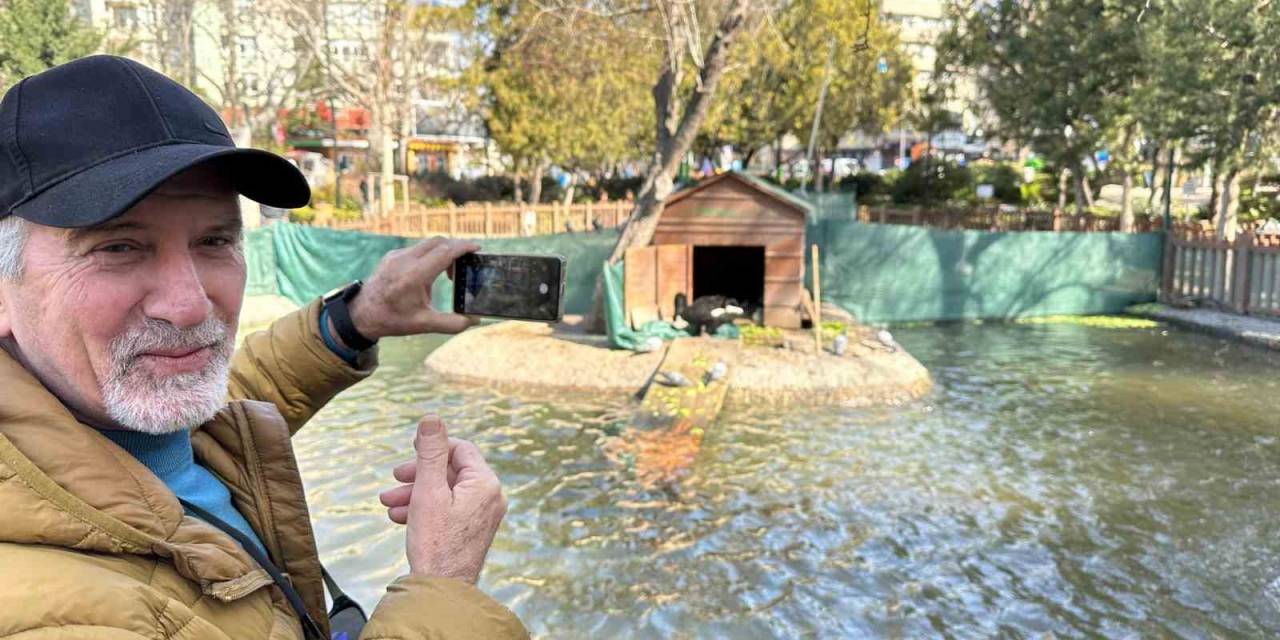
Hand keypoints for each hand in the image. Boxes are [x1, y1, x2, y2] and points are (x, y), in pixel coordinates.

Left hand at [348, 237, 480, 339]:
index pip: (444, 252)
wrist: (362, 314)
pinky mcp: (392, 255)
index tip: (477, 248)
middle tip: (468, 259)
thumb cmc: (393, 319)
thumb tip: (475, 320)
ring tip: (450, 272)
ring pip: (428, 244)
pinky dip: (430, 254)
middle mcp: (405, 261)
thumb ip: (453, 323)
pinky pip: (417, 248)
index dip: (463, 247)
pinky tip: (432, 271)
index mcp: (414, 276)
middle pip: (439, 242)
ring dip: (443, 251)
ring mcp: (397, 256)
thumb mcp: (424, 325)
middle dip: (456, 247)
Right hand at [378, 416, 506, 582]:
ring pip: (446, 491)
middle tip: (394, 479)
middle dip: (418, 475)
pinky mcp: (473, 529)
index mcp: (485, 483)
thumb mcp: (428, 490)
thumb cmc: (435, 542)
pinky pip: (449, 509)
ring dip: (415, 493)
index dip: (433, 447)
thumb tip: (432, 417)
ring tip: (388, 503)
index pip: (460, 449)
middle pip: (451, 471)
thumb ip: (430, 452)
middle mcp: (490, 497)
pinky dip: (425, 508)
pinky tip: (400, 517)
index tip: (411, 450)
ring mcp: (483, 514)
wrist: (441, 589)